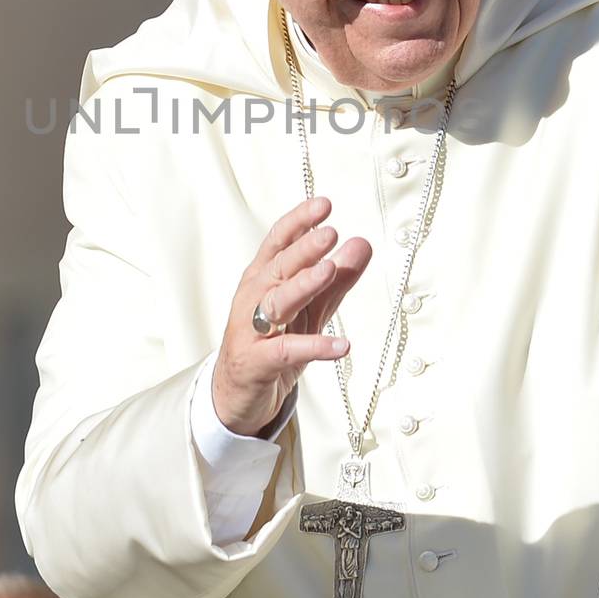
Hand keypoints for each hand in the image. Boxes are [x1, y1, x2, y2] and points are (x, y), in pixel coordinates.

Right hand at [211, 196, 371, 435]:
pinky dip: (315, 346)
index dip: (299, 222)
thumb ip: (336, 278)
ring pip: (277, 302)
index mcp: (262, 278)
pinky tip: (342, 345)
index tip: (323, 204)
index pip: (278, 242)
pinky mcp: (258, 362)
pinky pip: (288, 351)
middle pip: (278, 267)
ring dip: (304, 285)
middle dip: (304, 248)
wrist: (237, 393)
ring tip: (329, 271)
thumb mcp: (308, 307)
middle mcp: (253, 298)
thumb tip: (361, 244)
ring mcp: (252, 330)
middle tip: (330, 232)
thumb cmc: (271, 342)